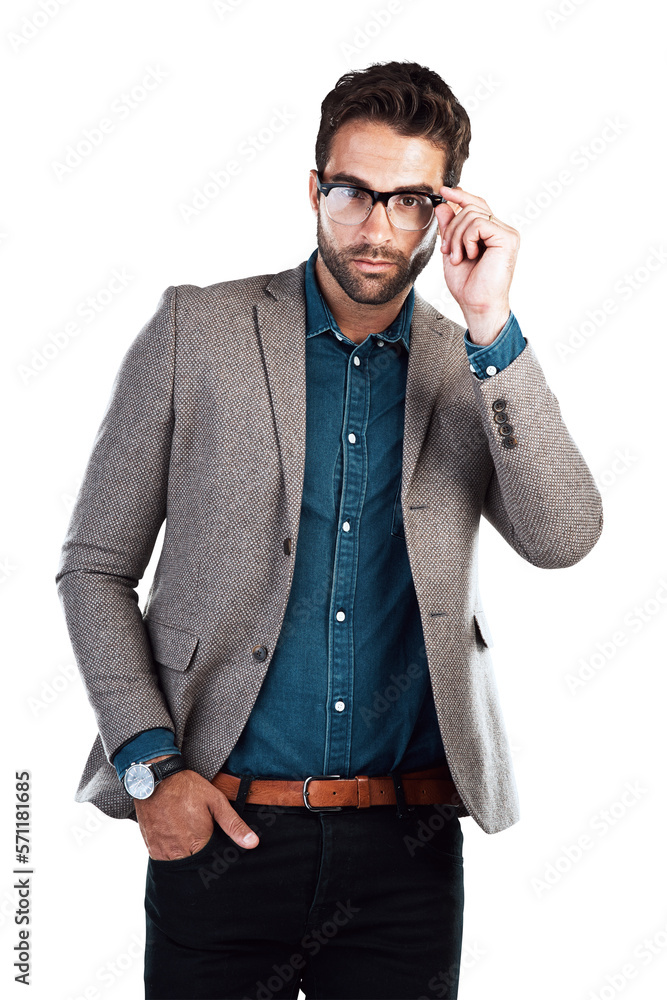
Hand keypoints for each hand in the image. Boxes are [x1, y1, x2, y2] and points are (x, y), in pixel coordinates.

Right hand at [134, 759, 259, 859]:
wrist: (156, 779)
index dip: (215, 855)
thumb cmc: (188, 788)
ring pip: (179, 865)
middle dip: (200, 856)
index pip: (212, 862)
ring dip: (185, 856)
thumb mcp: (216, 802)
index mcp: (199, 842)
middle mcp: (179, 852)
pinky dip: (171, 854)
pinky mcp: (152, 847)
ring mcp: (163, 851)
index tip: (214, 841)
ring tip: (187, 838)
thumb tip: (253, 843)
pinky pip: (164, 860)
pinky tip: (175, 839)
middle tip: (199, 836)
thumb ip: (234, 825)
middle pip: (195, 865)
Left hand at [434, 186, 519, 346]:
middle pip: (471, 208)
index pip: (477, 205)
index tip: (443, 192)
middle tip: (447, 251)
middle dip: (451, 228)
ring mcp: (507, 233)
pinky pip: (479, 223)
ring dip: (456, 237)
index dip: (461, 196)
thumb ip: (450, 228)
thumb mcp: (452, 251)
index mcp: (492, 233)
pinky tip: (469, 255)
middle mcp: (502, 230)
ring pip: (472, 214)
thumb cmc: (468, 285)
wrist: (477, 305)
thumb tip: (444, 205)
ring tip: (458, 257)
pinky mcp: (508, 238)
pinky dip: (467, 239)